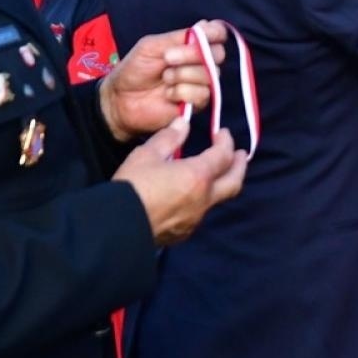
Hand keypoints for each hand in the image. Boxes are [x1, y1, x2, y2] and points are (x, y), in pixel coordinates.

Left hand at [100, 22, 229, 140]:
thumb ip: (179, 37)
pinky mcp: (197, 104)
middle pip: (218, 54)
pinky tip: (168, 94)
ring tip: (164, 79)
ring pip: (210, 75)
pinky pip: (203, 94)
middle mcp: (201, 63)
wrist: (121, 99)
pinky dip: (182, 92)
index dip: (215, 32)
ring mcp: (200, 84)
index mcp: (191, 45)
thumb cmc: (135, 69)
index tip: (203, 33)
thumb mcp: (152, 46)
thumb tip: (205, 24)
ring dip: (182, 75)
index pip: (217, 34)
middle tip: (167, 58)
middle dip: (192, 55)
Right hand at [115, 118, 248, 244]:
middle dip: (240, 166)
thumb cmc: (132, 186)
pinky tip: (192, 195)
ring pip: (218, 199)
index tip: (223, 133)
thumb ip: (169, 138)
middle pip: (234, 182)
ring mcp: (196, 219)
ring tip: (217, 173)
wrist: (117, 227)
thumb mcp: (146, 155)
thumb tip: (184, 123)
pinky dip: (203, 199)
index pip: (223, 156)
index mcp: (198, 176)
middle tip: (241, 154)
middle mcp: (203, 199)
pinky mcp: (184, 233)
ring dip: (222, 183)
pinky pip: (201, 213)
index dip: (226, 142)